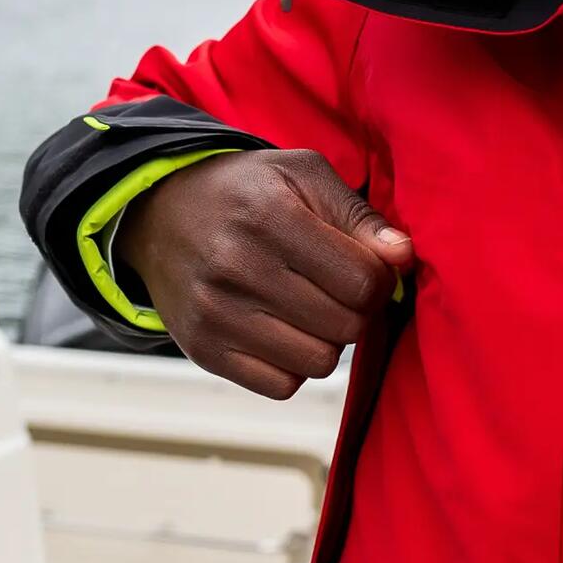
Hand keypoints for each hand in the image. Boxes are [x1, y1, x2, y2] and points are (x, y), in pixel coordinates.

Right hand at [121, 149, 414, 399]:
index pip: (363, 281)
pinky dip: (293, 366)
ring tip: (309, 307)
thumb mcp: (303, 175)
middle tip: (337, 288)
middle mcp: (237, 267)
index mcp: (271, 216)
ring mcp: (216, 314)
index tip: (365, 267)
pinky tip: (282, 331)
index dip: (379, 279)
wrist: (159, 212)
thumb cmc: (248, 192)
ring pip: (320, 362)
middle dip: (356, 310)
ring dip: (327, 340)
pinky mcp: (203, 350)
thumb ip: (359, 215)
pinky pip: (282, 387)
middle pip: (347, 326)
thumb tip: (402, 257)